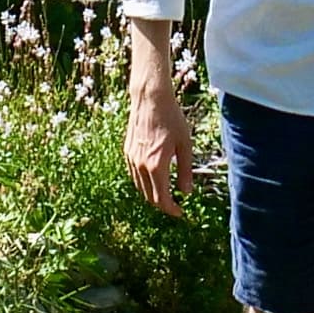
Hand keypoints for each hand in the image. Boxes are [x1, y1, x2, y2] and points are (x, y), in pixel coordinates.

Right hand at [125, 54, 195, 214]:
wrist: (150, 99)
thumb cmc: (172, 119)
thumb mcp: (185, 145)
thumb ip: (185, 170)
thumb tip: (186, 192)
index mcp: (156, 167)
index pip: (161, 198)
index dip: (171, 209)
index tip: (180, 213)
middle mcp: (141, 166)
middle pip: (149, 196)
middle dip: (162, 204)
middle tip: (174, 205)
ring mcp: (132, 159)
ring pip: (139, 187)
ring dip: (151, 195)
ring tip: (165, 194)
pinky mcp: (127, 152)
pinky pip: (134, 175)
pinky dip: (143, 183)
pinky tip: (152, 179)